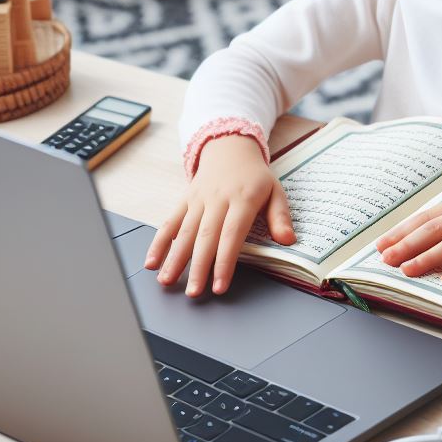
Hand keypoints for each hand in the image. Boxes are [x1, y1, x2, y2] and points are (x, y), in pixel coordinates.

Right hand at [143, 135, 295, 296]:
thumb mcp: (275, 191)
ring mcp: (198, 200)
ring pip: (185, 232)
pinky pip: (170, 222)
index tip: (219, 286)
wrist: (230, 148)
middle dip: (198, 267)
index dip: (225, 262)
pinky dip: (160, 242)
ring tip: (167, 282)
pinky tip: (152, 261)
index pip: (231, 234)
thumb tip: (289, 240)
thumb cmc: (254, 176)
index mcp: (242, 199)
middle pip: (206, 237)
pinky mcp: (185, 200)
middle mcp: (217, 199)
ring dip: (175, 258)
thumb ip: (280, 216)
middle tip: (194, 292)